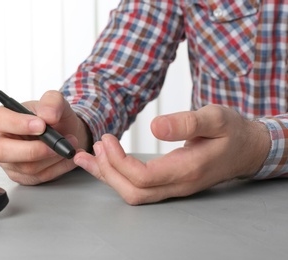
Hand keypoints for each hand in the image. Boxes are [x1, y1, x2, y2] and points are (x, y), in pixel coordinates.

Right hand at [0, 90, 90, 184]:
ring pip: (27, 167)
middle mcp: (1, 142)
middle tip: (55, 144)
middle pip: (1, 152)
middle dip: (33, 150)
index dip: (17, 124)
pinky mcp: (24, 177)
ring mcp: (10, 162)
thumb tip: (48, 115)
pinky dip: (60, 166)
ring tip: (69, 144)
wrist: (66, 133)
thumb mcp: (56, 102)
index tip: (41, 125)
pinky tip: (68, 156)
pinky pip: (41, 176)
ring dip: (53, 157)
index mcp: (3, 119)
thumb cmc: (53, 117)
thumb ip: (52, 102)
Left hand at [74, 105, 270, 204]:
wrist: (247, 148)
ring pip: (134, 194)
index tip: (107, 139)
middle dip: (107, 171)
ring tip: (90, 155)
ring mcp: (174, 187)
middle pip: (133, 192)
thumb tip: (155, 126)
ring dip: (109, 175)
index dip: (118, 161)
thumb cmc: (233, 132)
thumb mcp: (215, 118)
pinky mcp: (170, 183)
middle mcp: (178, 184)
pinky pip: (139, 187)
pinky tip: (103, 163)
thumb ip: (186, 123)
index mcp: (187, 169)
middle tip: (95, 146)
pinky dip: (117, 176)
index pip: (143, 177)